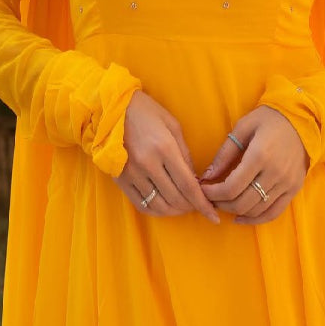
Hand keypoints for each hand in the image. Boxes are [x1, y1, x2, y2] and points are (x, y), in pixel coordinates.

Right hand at [114, 90, 219, 223]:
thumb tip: (195, 179)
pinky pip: (141, 204)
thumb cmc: (146, 111)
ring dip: (175, 211)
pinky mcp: (120, 180)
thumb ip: (185, 153)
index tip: (214, 216)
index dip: (203, 204)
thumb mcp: (172, 125)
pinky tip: (164, 207)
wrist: (110, 109)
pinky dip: (156, 210)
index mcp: (164, 148)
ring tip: (183, 206)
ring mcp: (132, 174)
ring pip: (159, 205)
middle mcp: (148, 164)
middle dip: (191, 207)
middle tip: (198, 205)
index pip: (188, 185)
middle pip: (175, 199)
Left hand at [200, 106, 306, 223]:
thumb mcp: (243, 127)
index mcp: (260, 155)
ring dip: (236, 212)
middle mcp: (275, 173)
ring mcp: (286, 183)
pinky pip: (274, 213)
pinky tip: (241, 217)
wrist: (302, 120)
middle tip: (211, 198)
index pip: (231, 187)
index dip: (213, 193)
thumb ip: (225, 153)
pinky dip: (256, 220)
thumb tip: (207, 176)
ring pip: (256, 210)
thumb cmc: (269, 119)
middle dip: (221, 204)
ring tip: (224, 204)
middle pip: (242, 202)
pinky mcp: (294, 189)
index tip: (203, 189)